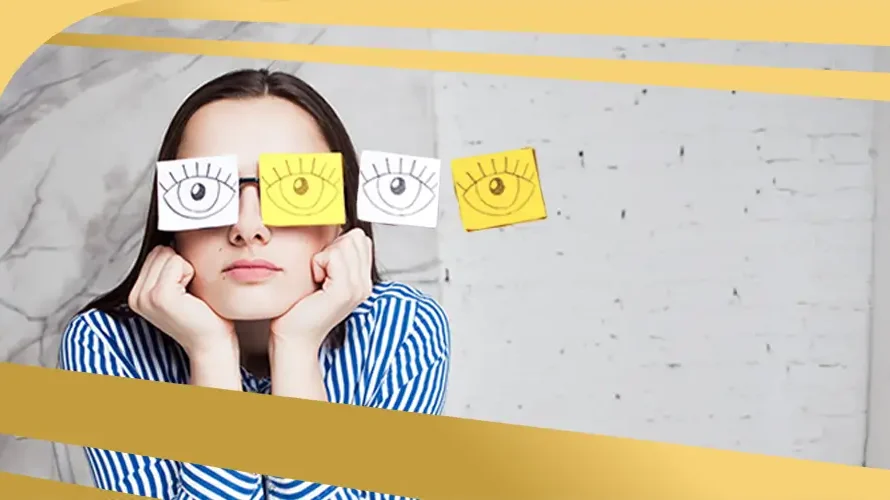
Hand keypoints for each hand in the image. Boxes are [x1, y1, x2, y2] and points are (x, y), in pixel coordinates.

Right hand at [128, 246, 235, 356]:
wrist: (212, 342)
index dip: (176, 265)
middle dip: (180, 266)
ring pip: (169, 255)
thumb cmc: (203, 316)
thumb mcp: (179, 288)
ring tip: (189, 295)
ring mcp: (145, 297)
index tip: (183, 288)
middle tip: (187, 293)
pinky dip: (190, 274)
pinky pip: (177, 263)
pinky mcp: (160, 296)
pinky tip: (191, 296)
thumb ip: (167, 267)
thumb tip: (173, 238)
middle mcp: (136, 296)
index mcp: (137, 293)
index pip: (155, 252)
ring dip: (186, 270)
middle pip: (160, 250)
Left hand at [270, 228, 373, 349]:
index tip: (326, 267)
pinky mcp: (343, 291)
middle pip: (355, 238)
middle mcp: (364, 285)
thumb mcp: (323, 277)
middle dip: (332, 248)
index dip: (339, 244)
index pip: (361, 239)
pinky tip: (316, 281)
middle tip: (321, 273)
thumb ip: (335, 257)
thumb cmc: (300, 308)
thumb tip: (335, 232)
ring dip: (324, 256)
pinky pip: (333, 256)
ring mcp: (357, 288)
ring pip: (345, 244)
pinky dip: (318, 263)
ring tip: (318, 278)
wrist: (294, 337)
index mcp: (362, 281)